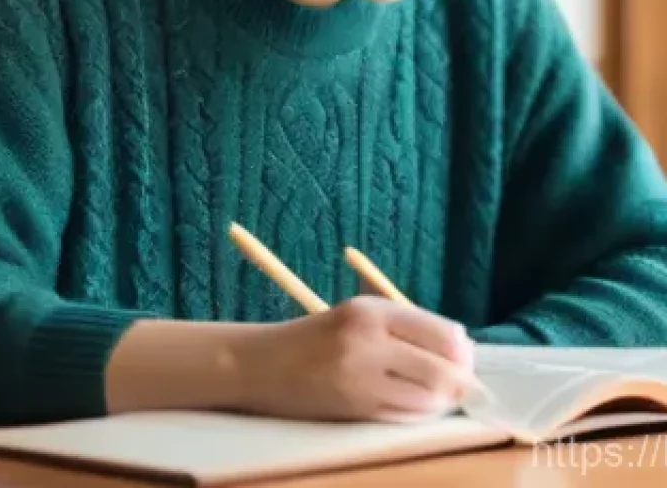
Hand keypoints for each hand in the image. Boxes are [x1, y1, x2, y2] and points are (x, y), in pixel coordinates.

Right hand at [233, 296, 475, 422]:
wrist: (262, 365)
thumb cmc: (316, 338)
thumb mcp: (357, 317)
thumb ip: (404, 326)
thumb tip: (462, 345)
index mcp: (370, 311)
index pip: (441, 333)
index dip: (463, 351)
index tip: (467, 358)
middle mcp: (368, 342)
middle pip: (442, 369)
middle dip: (461, 381)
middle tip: (464, 385)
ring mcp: (362, 379)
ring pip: (429, 398)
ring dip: (443, 401)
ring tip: (438, 396)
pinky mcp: (356, 410)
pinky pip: (407, 416)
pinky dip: (421, 414)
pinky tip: (416, 406)